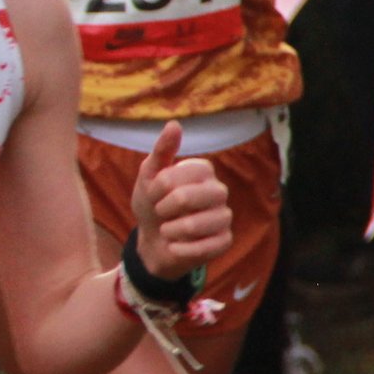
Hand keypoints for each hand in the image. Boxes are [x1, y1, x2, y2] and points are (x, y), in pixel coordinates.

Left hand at [128, 122, 233, 278]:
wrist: (153, 241)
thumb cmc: (152, 204)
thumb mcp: (148, 177)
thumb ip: (161, 151)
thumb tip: (174, 124)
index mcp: (203, 171)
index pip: (177, 174)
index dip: (158, 187)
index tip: (153, 194)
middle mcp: (219, 190)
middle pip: (187, 197)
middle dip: (164, 208)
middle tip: (161, 212)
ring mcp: (224, 216)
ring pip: (195, 225)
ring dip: (170, 231)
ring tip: (168, 230)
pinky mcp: (224, 241)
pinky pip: (202, 247)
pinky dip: (179, 249)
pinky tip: (176, 245)